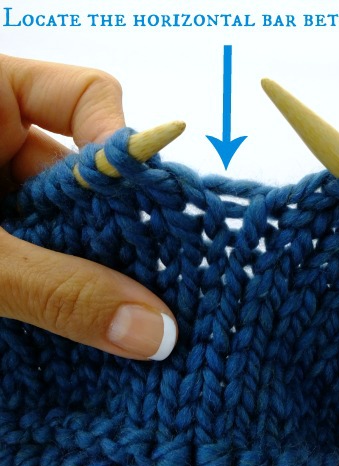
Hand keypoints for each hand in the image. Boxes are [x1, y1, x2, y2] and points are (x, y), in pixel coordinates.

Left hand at [0, 54, 176, 360]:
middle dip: (117, 231)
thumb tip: (157, 332)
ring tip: (124, 318)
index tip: (146, 207)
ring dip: (93, 270)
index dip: (125, 146)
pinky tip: (85, 323)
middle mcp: (1, 138)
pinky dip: (66, 285)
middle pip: (91, 173)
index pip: (89, 95)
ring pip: (73, 222)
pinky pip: (49, 250)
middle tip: (152, 289)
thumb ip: (58, 290)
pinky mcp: (0, 233)